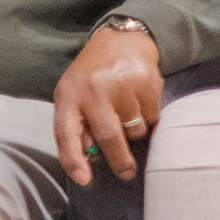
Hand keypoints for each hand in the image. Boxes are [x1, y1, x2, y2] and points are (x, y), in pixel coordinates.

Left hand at [53, 22, 165, 186]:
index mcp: (69, 95)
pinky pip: (152, 116)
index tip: (84, 180)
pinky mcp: (147, 82)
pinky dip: (148, 117)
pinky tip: (140, 103)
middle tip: (126, 172)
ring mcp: (123, 84)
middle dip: (119, 160)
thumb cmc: (92, 76)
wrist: (122, 39)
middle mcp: (95, 89)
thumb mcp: (73, 96)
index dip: (73, 160)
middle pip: (108, 136)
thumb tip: (89, 160)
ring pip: (135, 129)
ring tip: (128, 116)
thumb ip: (76, 126)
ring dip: (134, 132)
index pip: (66, 134)